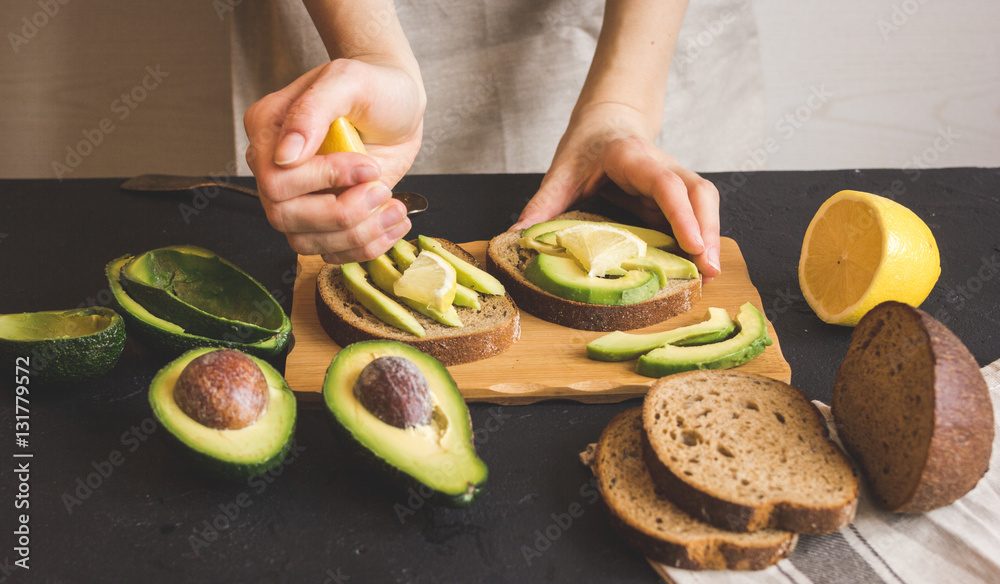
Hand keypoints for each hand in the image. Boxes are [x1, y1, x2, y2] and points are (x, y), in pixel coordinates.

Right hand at [244, 58, 424, 263]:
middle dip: (343, 212)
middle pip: (285, 218)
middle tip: (382, 190)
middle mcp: (274, 168)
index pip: (275, 179)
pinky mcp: (324, 220)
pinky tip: (394, 222)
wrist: (399, 106)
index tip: (368, 166)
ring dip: (358, 234)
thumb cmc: (374, 86)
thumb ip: (313, 111)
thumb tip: (285, 153)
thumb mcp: (348, 81)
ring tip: (395, 208)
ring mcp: (298, 198)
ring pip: (306, 243)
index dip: (325, 180)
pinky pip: (332, 252)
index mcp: (267, 130)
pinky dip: (367, 246)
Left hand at [513, 103, 720, 279]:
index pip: (666, 184)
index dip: (682, 215)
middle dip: (709, 232)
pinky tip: (697, 269)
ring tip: (707, 277)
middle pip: (700, 194)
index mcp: (633, 157)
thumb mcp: (560, 172)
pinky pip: (696, 216)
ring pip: (706, 204)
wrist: (607, 122)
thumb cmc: (586, 145)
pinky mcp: (676, 198)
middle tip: (708, 271)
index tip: (692, 245)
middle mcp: (663, 166)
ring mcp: (674, 182)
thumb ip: (542, 205)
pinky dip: (701, 240)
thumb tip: (515, 237)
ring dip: (710, 238)